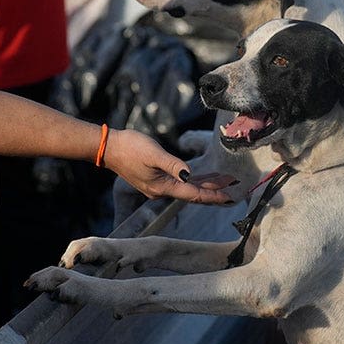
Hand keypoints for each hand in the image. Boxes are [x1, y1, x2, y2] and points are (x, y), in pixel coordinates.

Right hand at [104, 129, 236, 204]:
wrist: (108, 147)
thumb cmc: (130, 147)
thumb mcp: (154, 153)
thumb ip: (173, 165)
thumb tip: (190, 176)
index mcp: (163, 187)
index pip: (194, 194)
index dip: (213, 195)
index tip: (230, 196)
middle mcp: (162, 191)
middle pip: (194, 194)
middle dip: (214, 191)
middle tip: (234, 187)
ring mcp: (158, 186)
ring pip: (188, 188)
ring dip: (206, 185)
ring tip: (225, 181)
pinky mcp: (155, 179)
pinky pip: (180, 183)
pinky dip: (194, 180)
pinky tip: (203, 177)